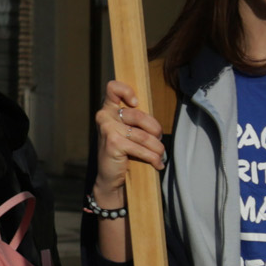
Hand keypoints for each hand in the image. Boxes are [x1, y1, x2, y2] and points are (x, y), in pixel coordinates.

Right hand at [91, 79, 165, 209]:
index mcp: (107, 110)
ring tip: (160, 155)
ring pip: (144, 135)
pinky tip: (157, 164)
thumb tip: (156, 124)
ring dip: (157, 148)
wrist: (110, 177)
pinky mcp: (114, 143)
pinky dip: (154, 158)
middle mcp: (104, 116)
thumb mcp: (126, 131)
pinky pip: (142, 149)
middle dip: (155, 130)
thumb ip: (135, 120)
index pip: (113, 88)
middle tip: (158, 140)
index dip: (127, 91)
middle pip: (139, 114)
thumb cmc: (123, 152)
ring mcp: (108, 129)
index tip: (136, 103)